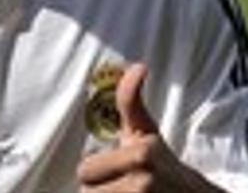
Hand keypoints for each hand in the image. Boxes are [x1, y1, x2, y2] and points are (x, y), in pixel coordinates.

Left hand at [77, 63, 224, 192]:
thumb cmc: (163, 163)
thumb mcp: (147, 131)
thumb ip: (130, 100)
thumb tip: (137, 67)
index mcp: (140, 154)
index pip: (84, 170)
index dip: (96, 171)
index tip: (114, 170)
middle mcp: (143, 181)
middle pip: (87, 192)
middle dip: (99, 190)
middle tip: (119, 185)